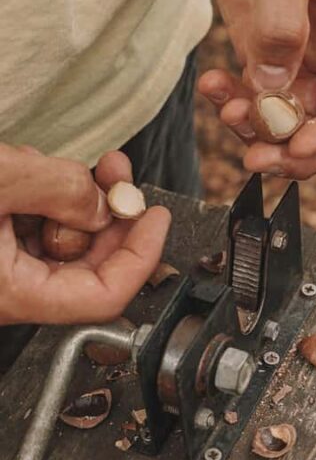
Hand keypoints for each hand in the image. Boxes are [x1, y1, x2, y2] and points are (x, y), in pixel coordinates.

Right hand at [0, 145, 170, 324]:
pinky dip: (40, 198)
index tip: (156, 219)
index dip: (142, 254)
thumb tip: (104, 205)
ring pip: (59, 240)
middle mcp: (7, 292)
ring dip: (72, 200)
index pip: (106, 295)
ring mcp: (0, 270)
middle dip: (109, 214)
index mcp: (13, 295)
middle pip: (88, 265)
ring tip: (60, 165)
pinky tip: (28, 171)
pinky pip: (29, 229)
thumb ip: (59, 190)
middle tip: (117, 175)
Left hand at [199, 0, 315, 178]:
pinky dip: (236, 105)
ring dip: (263, 132)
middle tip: (259, 161)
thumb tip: (271, 89)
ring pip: (296, 119)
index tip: (299, 144)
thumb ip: (280, 23)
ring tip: (228, 116)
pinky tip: (213, 89)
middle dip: (300, 148)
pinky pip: (259, 98)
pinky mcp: (269, 54)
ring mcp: (306, 55)